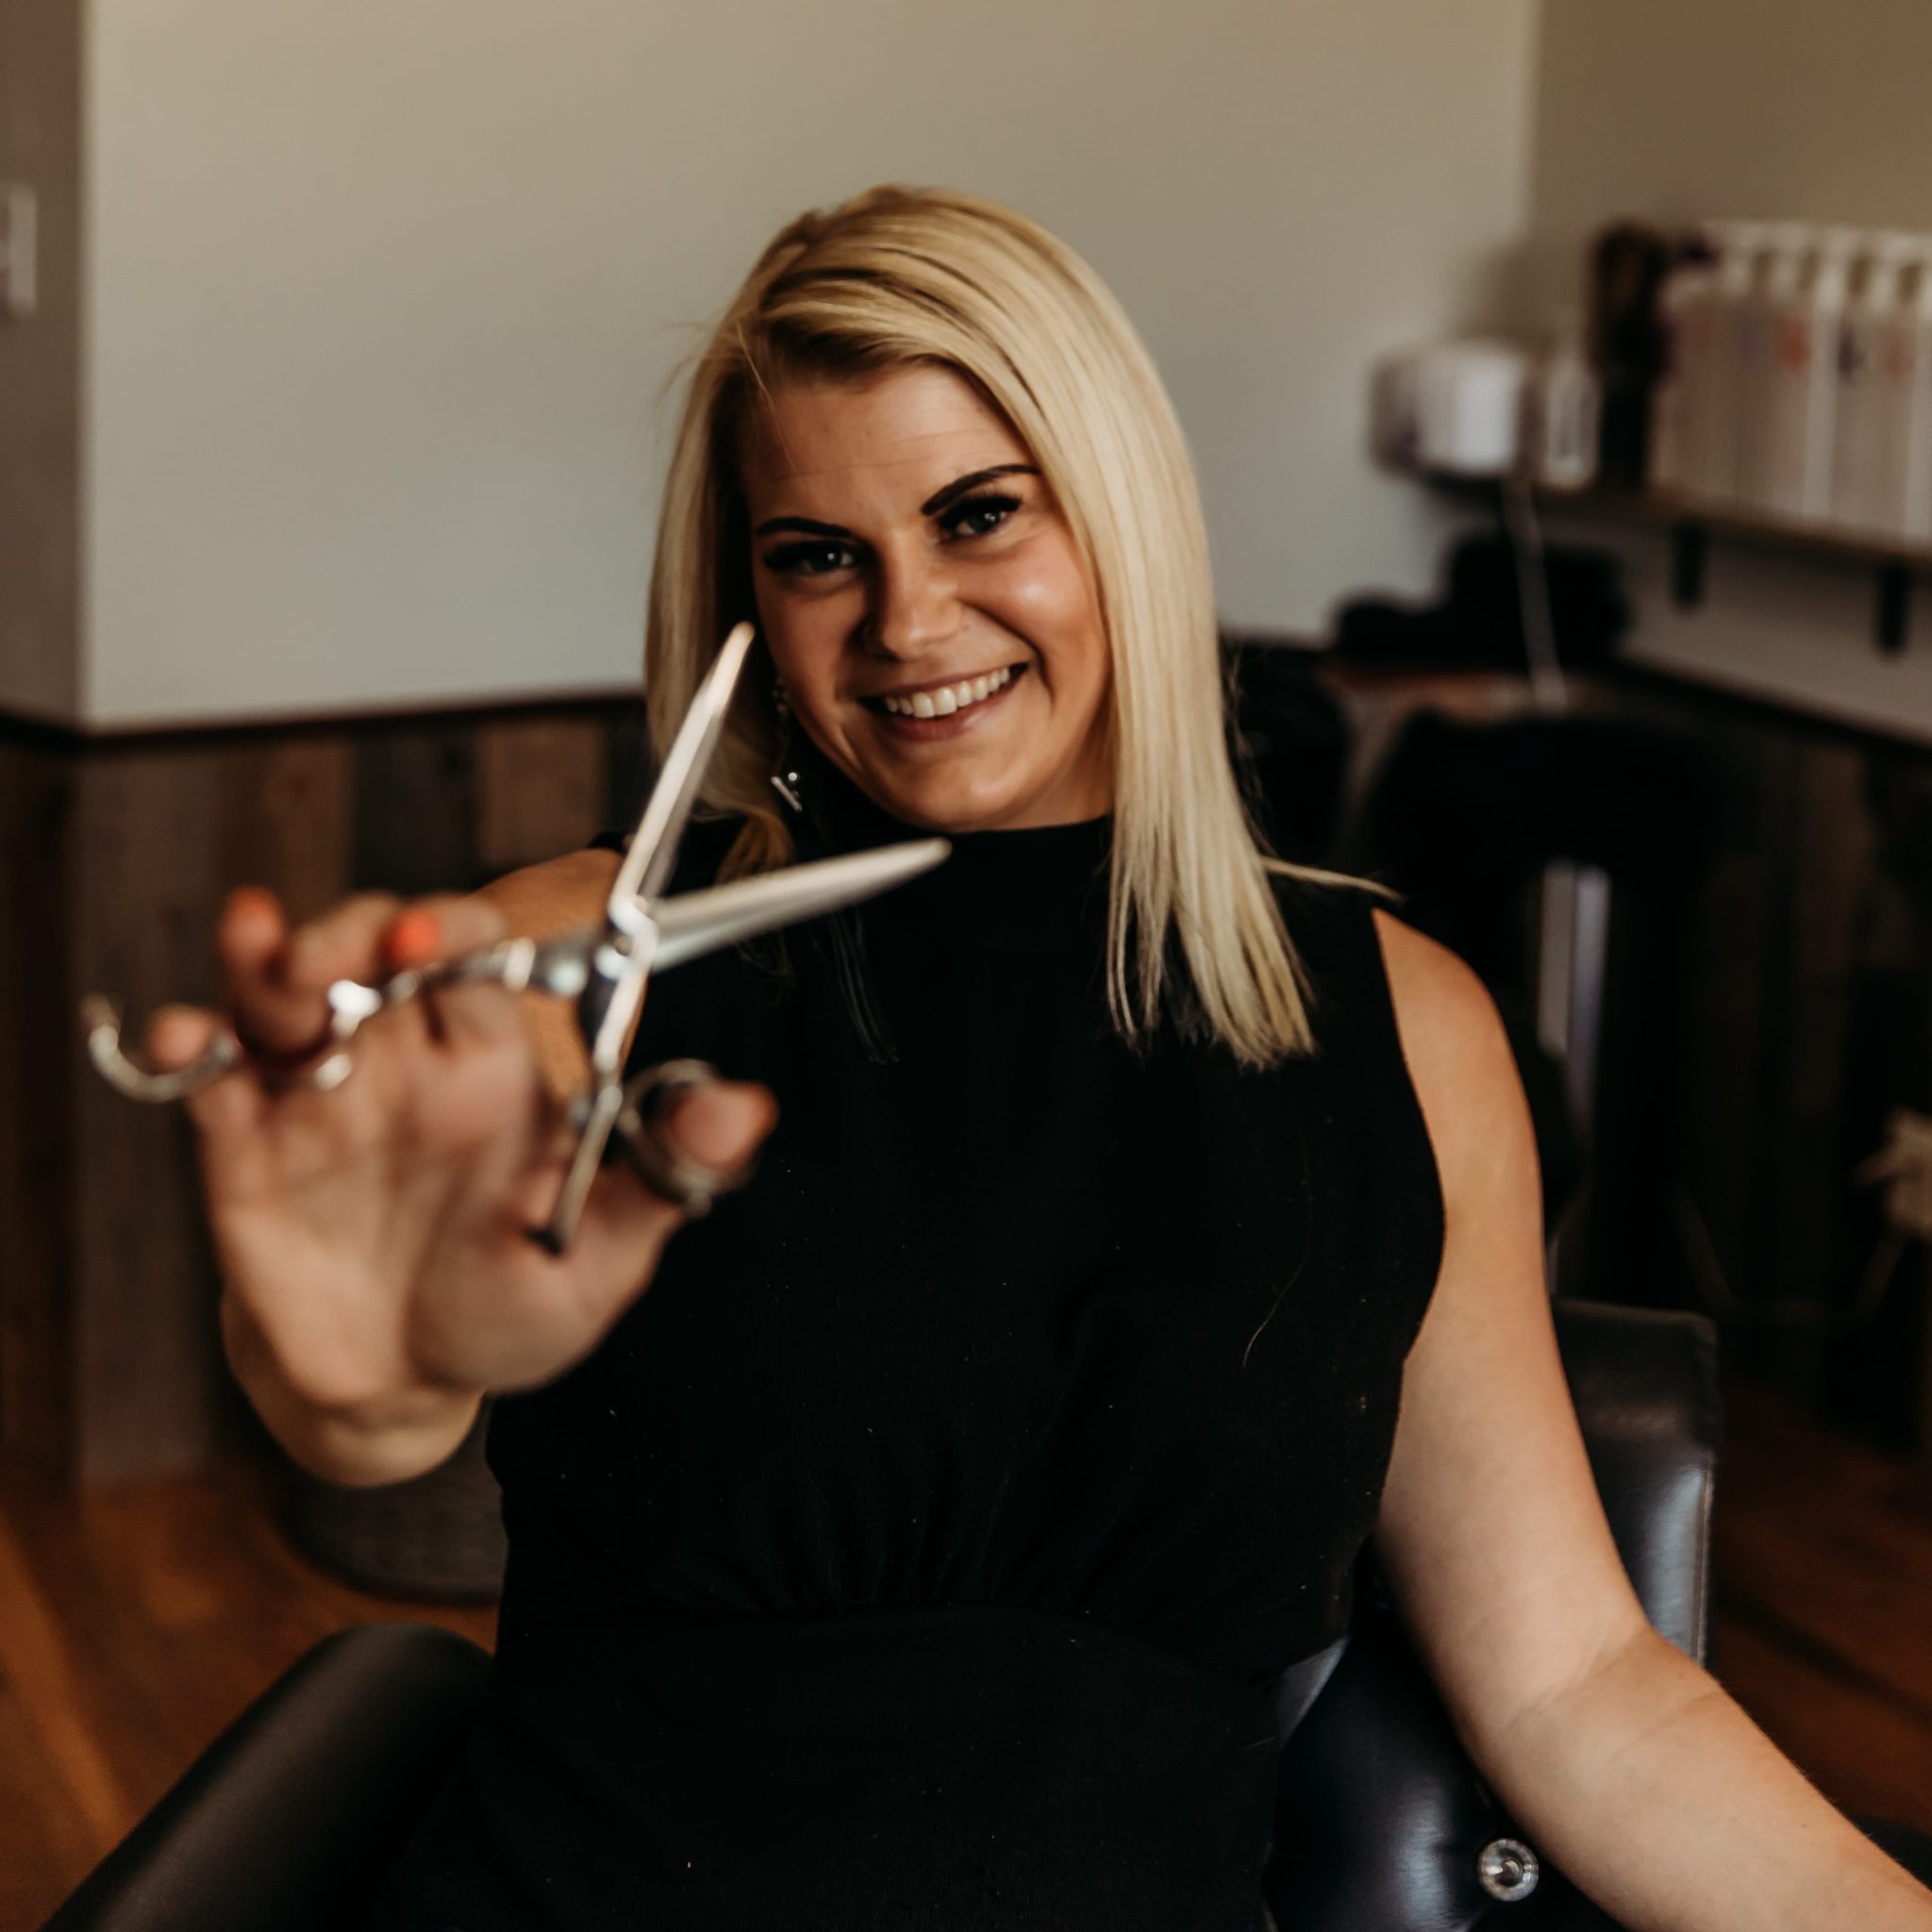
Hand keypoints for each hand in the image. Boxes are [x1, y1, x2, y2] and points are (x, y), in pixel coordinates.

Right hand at [146, 884, 775, 1444]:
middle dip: (353, 930)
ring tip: (262, 950)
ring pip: (283, 993)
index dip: (456, 930)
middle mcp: (403, 1063)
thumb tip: (747, 1108)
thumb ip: (664, 1174)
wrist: (403, 1389)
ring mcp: (319, 1097)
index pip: (475, 960)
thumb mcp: (603, 1254)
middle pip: (369, 952)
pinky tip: (186, 1041)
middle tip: (350, 954)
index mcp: (490, 1068)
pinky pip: (211, 1080)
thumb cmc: (510, 1309)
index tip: (439, 937)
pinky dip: (190, 1046)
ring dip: (265, 960)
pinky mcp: (245, 1149)